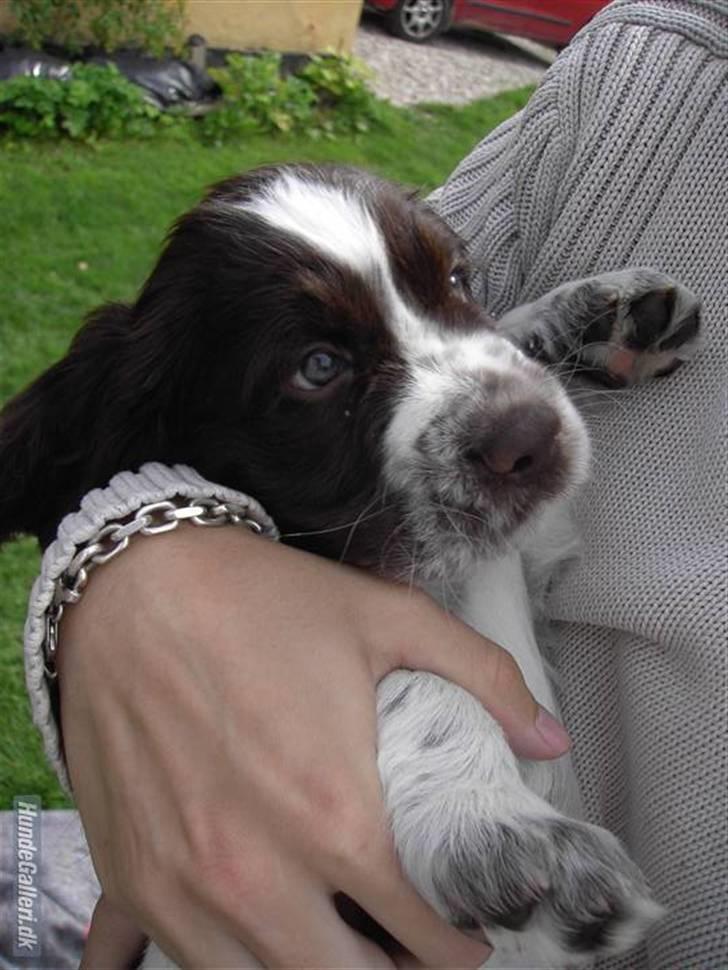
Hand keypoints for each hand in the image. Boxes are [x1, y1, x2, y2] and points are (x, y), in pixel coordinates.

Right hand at [60, 526, 569, 967]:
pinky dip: (219, 960)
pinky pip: (173, 963)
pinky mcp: (129, 877)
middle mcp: (257, 873)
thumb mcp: (387, 616)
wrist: (132, 583)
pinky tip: (245, 930)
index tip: (469, 935)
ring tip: (339, 942)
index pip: (422, 933)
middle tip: (412, 944)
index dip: (461, 947)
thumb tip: (548, 738)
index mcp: (334, 817)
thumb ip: (483, 676)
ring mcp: (184, 886)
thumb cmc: (257, 600)